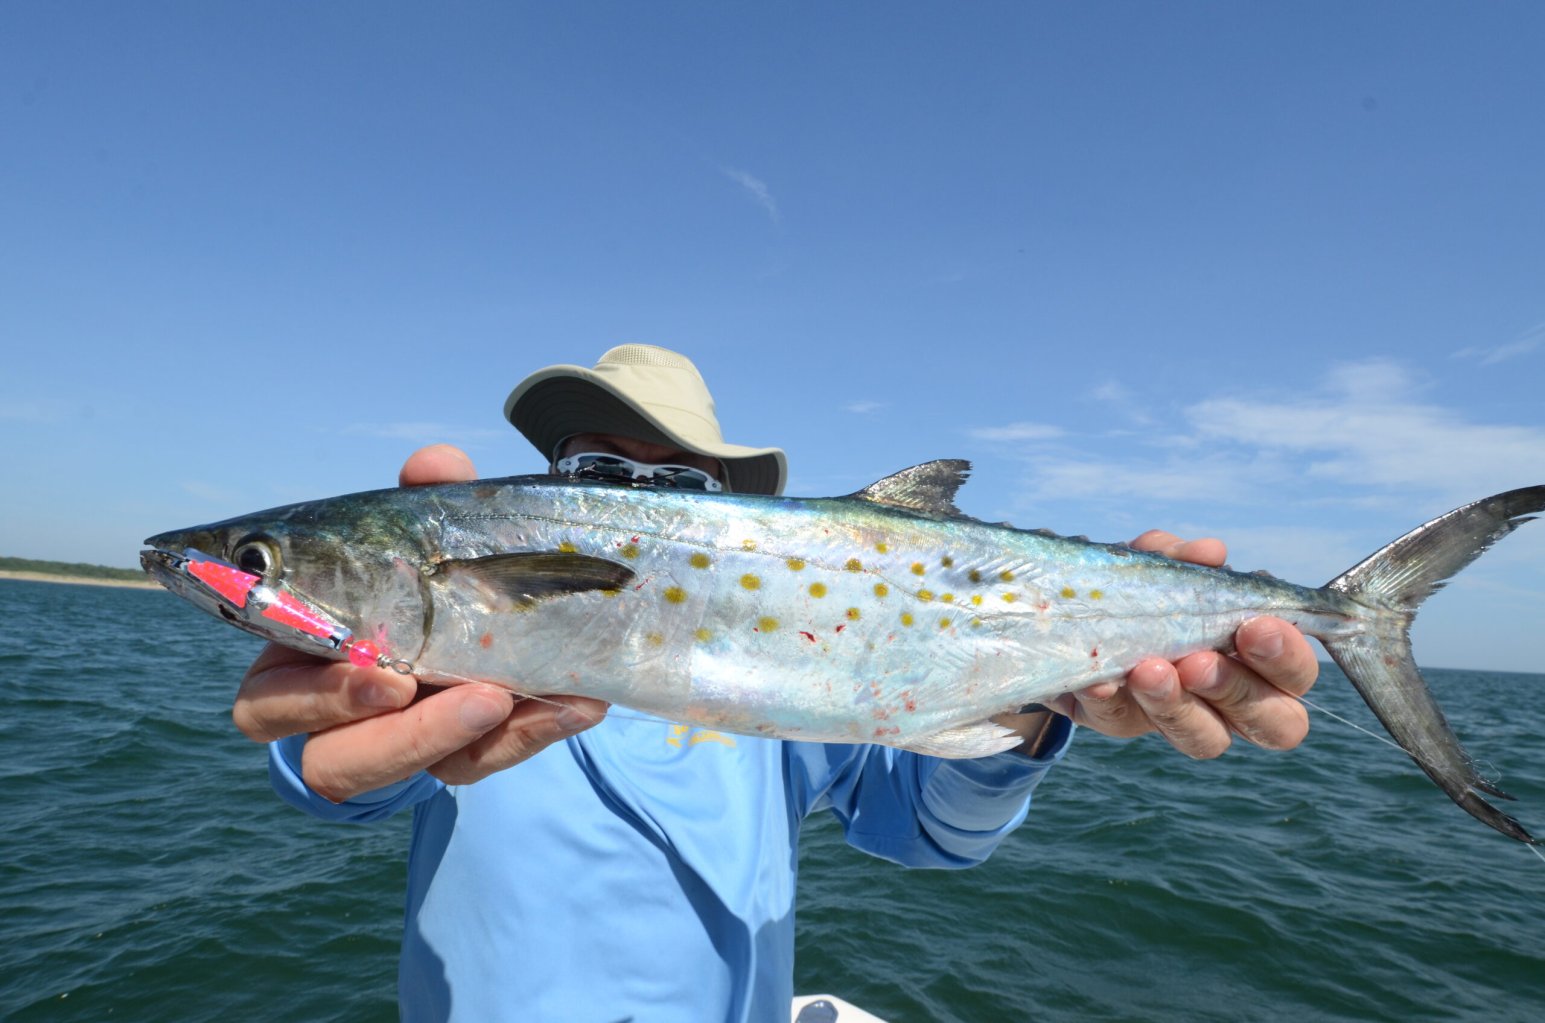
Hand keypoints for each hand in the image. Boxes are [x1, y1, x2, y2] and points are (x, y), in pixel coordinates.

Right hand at [231, 443, 607, 800]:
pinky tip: (576, 703)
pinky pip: (481, 762)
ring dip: (455, 737)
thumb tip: (434, 465)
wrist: (465, 625)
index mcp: (296, 670)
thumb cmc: (408, 581)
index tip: (383, 674)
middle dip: (399, 732)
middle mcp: (334, 727)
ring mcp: (395, 751)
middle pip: (334, 758)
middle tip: (457, 693)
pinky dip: (528, 733)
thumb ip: (424, 504)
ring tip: (506, 697)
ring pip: (414, 772)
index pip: (266, 703)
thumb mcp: (418, 540)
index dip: (309, 699)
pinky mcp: (451, 762)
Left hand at [1042, 529, 1318, 757]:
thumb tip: (1209, 553)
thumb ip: (1183, 559)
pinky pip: (1120, 721)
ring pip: (1204, 739)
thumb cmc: (1144, 587)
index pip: (1297, 675)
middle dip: (1236, 689)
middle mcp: (1231, 701)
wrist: (1072, 611)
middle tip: (1198, 660)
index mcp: (1258, 659)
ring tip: (1148, 671)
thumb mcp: (1160, 565)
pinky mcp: (1119, 721)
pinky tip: (1099, 680)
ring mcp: (1178, 719)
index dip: (1287, 657)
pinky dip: (1110, 699)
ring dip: (1178, 705)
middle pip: (1272, 723)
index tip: (1255, 626)